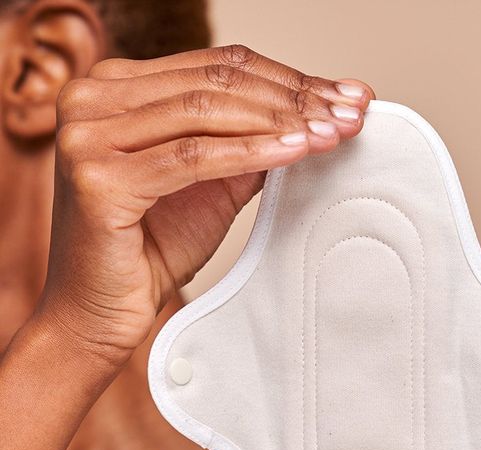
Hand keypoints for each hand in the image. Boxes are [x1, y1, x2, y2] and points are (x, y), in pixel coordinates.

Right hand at [40, 44, 372, 364]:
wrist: (102, 311)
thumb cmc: (151, 250)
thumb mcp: (211, 186)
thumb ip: (247, 146)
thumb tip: (306, 118)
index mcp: (117, 88)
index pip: (218, 66)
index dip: (289, 78)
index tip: (345, 95)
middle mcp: (93, 97)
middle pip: (218, 81)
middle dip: (296, 97)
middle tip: (351, 112)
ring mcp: (89, 133)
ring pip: (208, 112)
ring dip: (283, 120)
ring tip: (335, 131)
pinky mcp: (98, 176)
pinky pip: (195, 156)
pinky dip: (253, 152)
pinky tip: (298, 151)